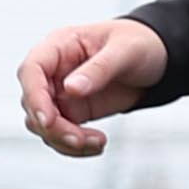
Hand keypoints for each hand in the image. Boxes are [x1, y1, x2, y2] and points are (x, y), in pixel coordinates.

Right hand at [16, 15, 165, 155]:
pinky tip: (98, 144)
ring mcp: (60, 94)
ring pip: (43, 125)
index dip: (34, 97)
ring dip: (64, 141)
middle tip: (80, 140)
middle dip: (53, 127)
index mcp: (59, 46)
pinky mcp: (73, 112)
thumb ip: (99, 68)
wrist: (157, 58)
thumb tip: (71, 88)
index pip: (31, 70)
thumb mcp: (126, 50)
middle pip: (33, 103)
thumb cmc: (139, 42)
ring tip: (99, 142)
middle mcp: (54, 71)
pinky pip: (60, 135)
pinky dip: (75, 146)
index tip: (48, 121)